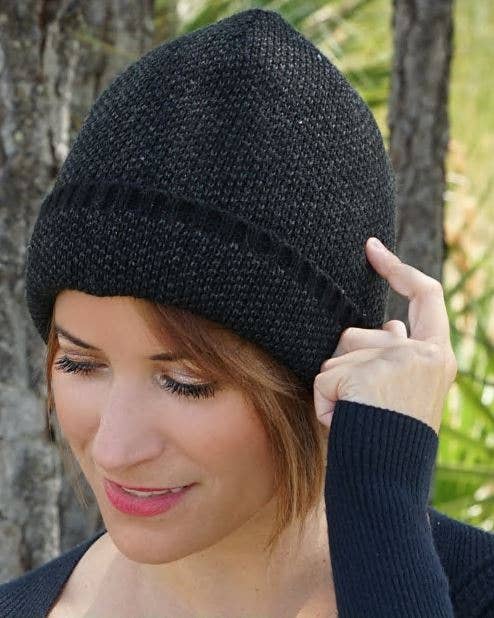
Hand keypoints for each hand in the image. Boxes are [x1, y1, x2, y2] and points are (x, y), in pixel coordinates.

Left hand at [313, 237, 457, 434]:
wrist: (389, 483)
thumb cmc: (391, 441)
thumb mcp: (406, 390)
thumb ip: (398, 352)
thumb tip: (390, 322)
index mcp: (438, 355)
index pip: (424, 295)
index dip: (398, 269)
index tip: (372, 248)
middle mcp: (423, 353)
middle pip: (356, 334)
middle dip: (342, 365)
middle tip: (358, 406)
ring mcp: (395, 361)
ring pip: (336, 357)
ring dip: (335, 387)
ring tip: (356, 418)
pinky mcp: (365, 374)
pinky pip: (324, 381)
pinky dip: (324, 404)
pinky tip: (343, 424)